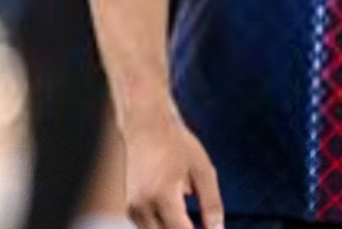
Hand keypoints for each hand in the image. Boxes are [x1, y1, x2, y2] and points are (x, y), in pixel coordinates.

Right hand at [123, 110, 223, 228]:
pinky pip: (148, 228)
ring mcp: (133, 207)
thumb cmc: (176, 143)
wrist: (144, 124)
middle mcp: (143, 205)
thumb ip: (212, 204)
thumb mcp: (202, 170)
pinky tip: (178, 218)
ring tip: (189, 219)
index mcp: (162, 196)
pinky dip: (163, 228)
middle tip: (199, 224)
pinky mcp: (130, 206)